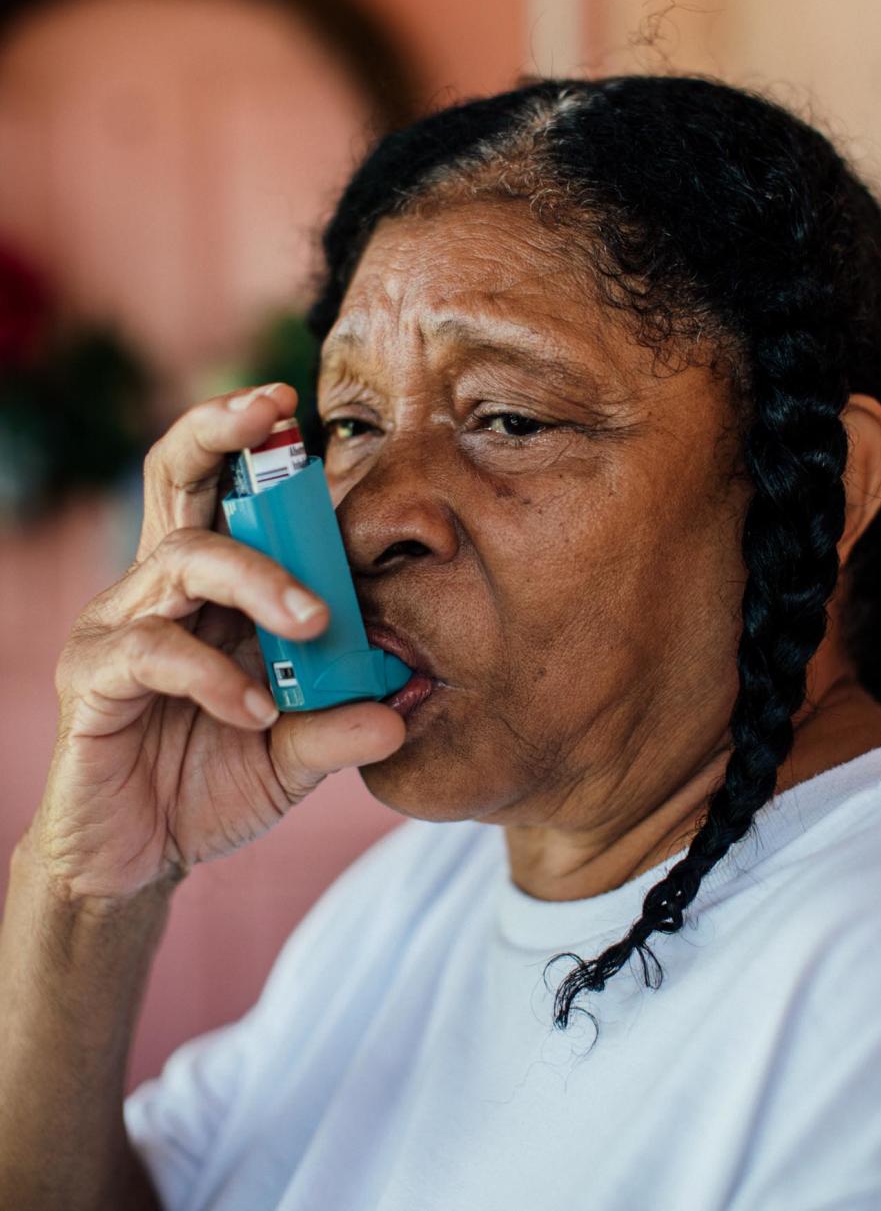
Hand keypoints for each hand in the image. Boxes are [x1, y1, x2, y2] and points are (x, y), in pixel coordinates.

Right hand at [28, 382, 405, 901]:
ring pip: (182, 558)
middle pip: (174, 477)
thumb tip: (403, 708)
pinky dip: (214, 676)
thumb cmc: (213, 782)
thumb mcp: (293, 753)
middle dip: (220, 432)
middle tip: (275, 415)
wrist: (139, 856)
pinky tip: (255, 714)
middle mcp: (159, 588)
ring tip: (313, 626)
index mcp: (209, 589)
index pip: (223, 492)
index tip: (297, 407)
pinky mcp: (94, 679)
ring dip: (258, 580)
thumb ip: (340, 723)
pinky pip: (153, 651)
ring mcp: (119, 627)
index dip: (252, 443)